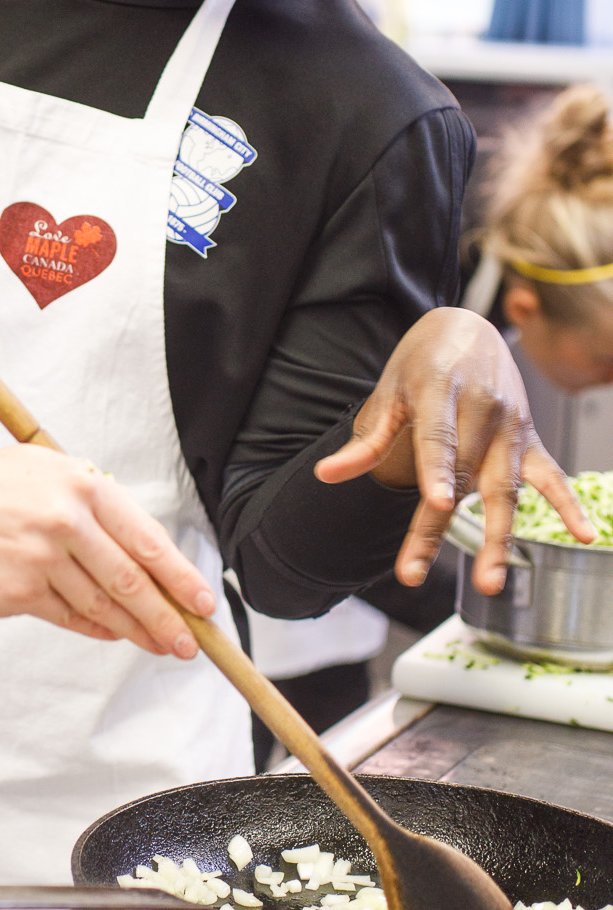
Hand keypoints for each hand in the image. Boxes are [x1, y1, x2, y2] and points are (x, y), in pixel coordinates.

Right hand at [0, 445, 214, 656]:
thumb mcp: (39, 470)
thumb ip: (90, 500)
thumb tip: (142, 548)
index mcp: (79, 483)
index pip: (147, 539)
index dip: (181, 577)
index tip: (204, 603)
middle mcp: (64, 519)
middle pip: (131, 580)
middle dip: (168, 617)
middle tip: (190, 643)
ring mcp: (40, 558)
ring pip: (102, 605)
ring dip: (135, 630)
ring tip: (159, 644)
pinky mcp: (17, 592)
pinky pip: (68, 617)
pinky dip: (94, 629)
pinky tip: (110, 633)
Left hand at [313, 307, 592, 591]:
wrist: (469, 327)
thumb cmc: (422, 363)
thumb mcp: (389, 390)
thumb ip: (365, 439)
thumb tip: (325, 475)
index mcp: (441, 390)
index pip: (440, 437)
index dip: (439, 471)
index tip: (439, 504)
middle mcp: (481, 409)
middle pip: (464, 476)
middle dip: (440, 528)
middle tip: (415, 574)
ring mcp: (511, 427)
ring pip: (505, 488)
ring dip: (499, 537)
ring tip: (490, 582)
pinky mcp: (530, 439)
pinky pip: (552, 476)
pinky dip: (569, 506)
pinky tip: (584, 536)